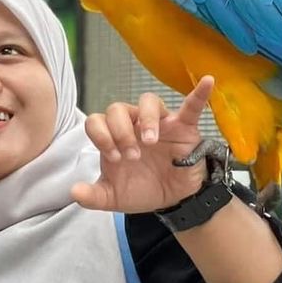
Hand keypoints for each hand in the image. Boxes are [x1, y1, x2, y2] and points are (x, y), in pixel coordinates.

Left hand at [73, 76, 214, 214]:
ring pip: (148, 101)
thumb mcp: (114, 197)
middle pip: (118, 108)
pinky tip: (207, 81)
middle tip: (132, 156)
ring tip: (150, 141)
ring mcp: (159, 123)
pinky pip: (191, 107)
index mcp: (114, 137)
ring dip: (146, 119)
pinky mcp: (184, 127)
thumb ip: (93, 196)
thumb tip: (74, 192)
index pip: (97, 121)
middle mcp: (133, 124)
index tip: (113, 158)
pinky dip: (199, 94)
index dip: (101, 136)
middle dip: (121, 132)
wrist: (174, 201)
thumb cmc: (141, 189)